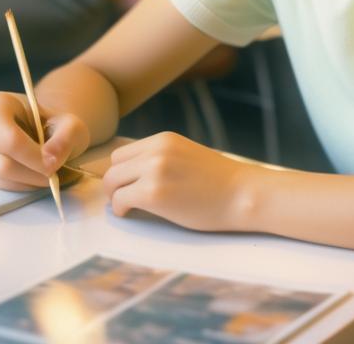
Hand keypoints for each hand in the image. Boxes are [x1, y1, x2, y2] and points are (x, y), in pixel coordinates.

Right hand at [0, 91, 90, 191]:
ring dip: (29, 181)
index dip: (33, 156)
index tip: (54, 164)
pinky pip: (0, 184)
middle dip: (32, 172)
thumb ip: (66, 136)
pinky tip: (37, 176)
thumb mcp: (70, 123)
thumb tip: (52, 158)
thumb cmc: (55, 122)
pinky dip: (22, 185)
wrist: (46, 128)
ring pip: (1, 177)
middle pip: (2, 162)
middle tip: (55, 172)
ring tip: (49, 172)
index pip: (9, 139)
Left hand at [103, 132, 255, 231]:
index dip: (122, 171)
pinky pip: (120, 200)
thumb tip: (133, 174)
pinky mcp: (153, 194)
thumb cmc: (218, 182)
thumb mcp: (185, 156)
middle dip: (115, 184)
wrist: (241, 194)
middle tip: (124, 199)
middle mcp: (156, 150)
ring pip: (112, 181)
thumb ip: (161, 158)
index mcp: (164, 139)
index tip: (128, 185)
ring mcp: (154, 170)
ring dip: (115, 196)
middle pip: (114, 165)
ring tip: (128, 207)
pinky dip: (120, 209)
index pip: (124, 152)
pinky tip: (132, 214)